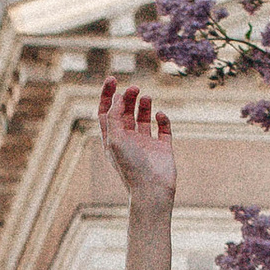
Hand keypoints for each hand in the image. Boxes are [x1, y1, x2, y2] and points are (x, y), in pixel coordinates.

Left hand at [97, 76, 176, 211]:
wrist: (152, 191)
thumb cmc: (131, 168)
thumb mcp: (116, 139)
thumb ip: (114, 117)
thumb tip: (118, 97)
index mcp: (112, 140)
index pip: (106, 112)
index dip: (108, 95)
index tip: (113, 79)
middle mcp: (128, 140)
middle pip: (124, 112)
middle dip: (128, 97)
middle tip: (134, 88)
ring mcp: (146, 144)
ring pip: (143, 118)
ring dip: (144, 105)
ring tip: (146, 97)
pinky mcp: (163, 148)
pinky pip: (163, 128)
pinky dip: (162, 118)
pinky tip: (160, 115)